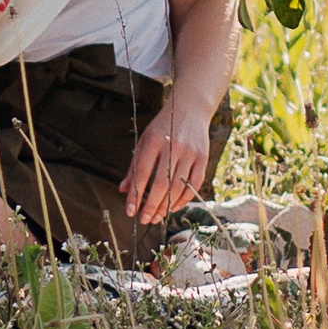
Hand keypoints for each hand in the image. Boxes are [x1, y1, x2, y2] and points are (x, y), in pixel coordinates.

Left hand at [122, 98, 212, 225]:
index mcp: (154, 141)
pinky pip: (194, 184)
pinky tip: (174, 208)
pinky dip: (184, 199)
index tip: (130, 211)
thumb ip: (134, 165)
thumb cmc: (162, 128)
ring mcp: (190, 152)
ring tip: (157, 217)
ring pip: (178, 187)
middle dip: (151, 206)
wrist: (190, 108)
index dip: (136, 194)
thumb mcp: (144, 140)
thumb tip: (124, 190)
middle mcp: (173, 146)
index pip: (142, 173)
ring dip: (167, 206)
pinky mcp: (203, 157)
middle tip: (144, 220)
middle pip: (161, 184)